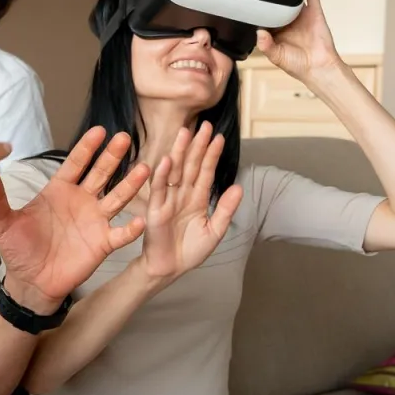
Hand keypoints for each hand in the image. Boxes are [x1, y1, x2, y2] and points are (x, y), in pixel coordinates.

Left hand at [0, 126, 150, 311]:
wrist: (30, 282)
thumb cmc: (17, 250)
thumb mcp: (1, 223)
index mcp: (59, 191)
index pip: (76, 164)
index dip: (87, 148)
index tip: (100, 131)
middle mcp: (81, 201)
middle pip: (101, 174)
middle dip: (113, 156)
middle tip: (125, 137)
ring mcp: (94, 221)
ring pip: (117, 198)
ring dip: (130, 184)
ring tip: (145, 168)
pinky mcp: (102, 243)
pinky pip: (121, 234)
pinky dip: (131, 228)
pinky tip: (140, 219)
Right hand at [137, 123, 242, 282]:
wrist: (171, 268)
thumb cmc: (190, 251)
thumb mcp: (215, 230)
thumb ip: (226, 209)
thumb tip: (239, 187)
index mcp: (198, 199)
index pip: (205, 172)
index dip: (212, 155)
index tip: (219, 138)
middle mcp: (183, 195)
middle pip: (190, 165)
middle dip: (197, 146)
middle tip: (204, 125)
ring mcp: (168, 200)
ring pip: (175, 171)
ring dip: (179, 152)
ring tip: (185, 132)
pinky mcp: (155, 209)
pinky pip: (159, 189)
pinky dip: (162, 175)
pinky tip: (167, 159)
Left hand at [256, 0, 342, 81]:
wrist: (319, 68)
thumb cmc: (298, 65)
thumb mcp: (276, 56)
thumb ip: (266, 46)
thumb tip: (258, 34)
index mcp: (276, 31)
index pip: (264, 14)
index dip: (257, 5)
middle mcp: (288, 21)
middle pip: (277, 1)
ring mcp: (301, 15)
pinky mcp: (314, 12)